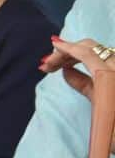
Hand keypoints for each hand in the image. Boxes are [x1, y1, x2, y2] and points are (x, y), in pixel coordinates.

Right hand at [43, 36, 114, 151]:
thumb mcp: (101, 111)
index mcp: (111, 76)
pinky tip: (74, 72)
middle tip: (48, 66)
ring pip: (99, 54)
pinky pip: (105, 63)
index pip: (88, 53)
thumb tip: (67, 72)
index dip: (68, 48)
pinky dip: (88, 64)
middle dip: (69, 52)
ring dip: (77, 58)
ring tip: (57, 69)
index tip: (52, 46)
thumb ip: (86, 87)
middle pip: (93, 49)